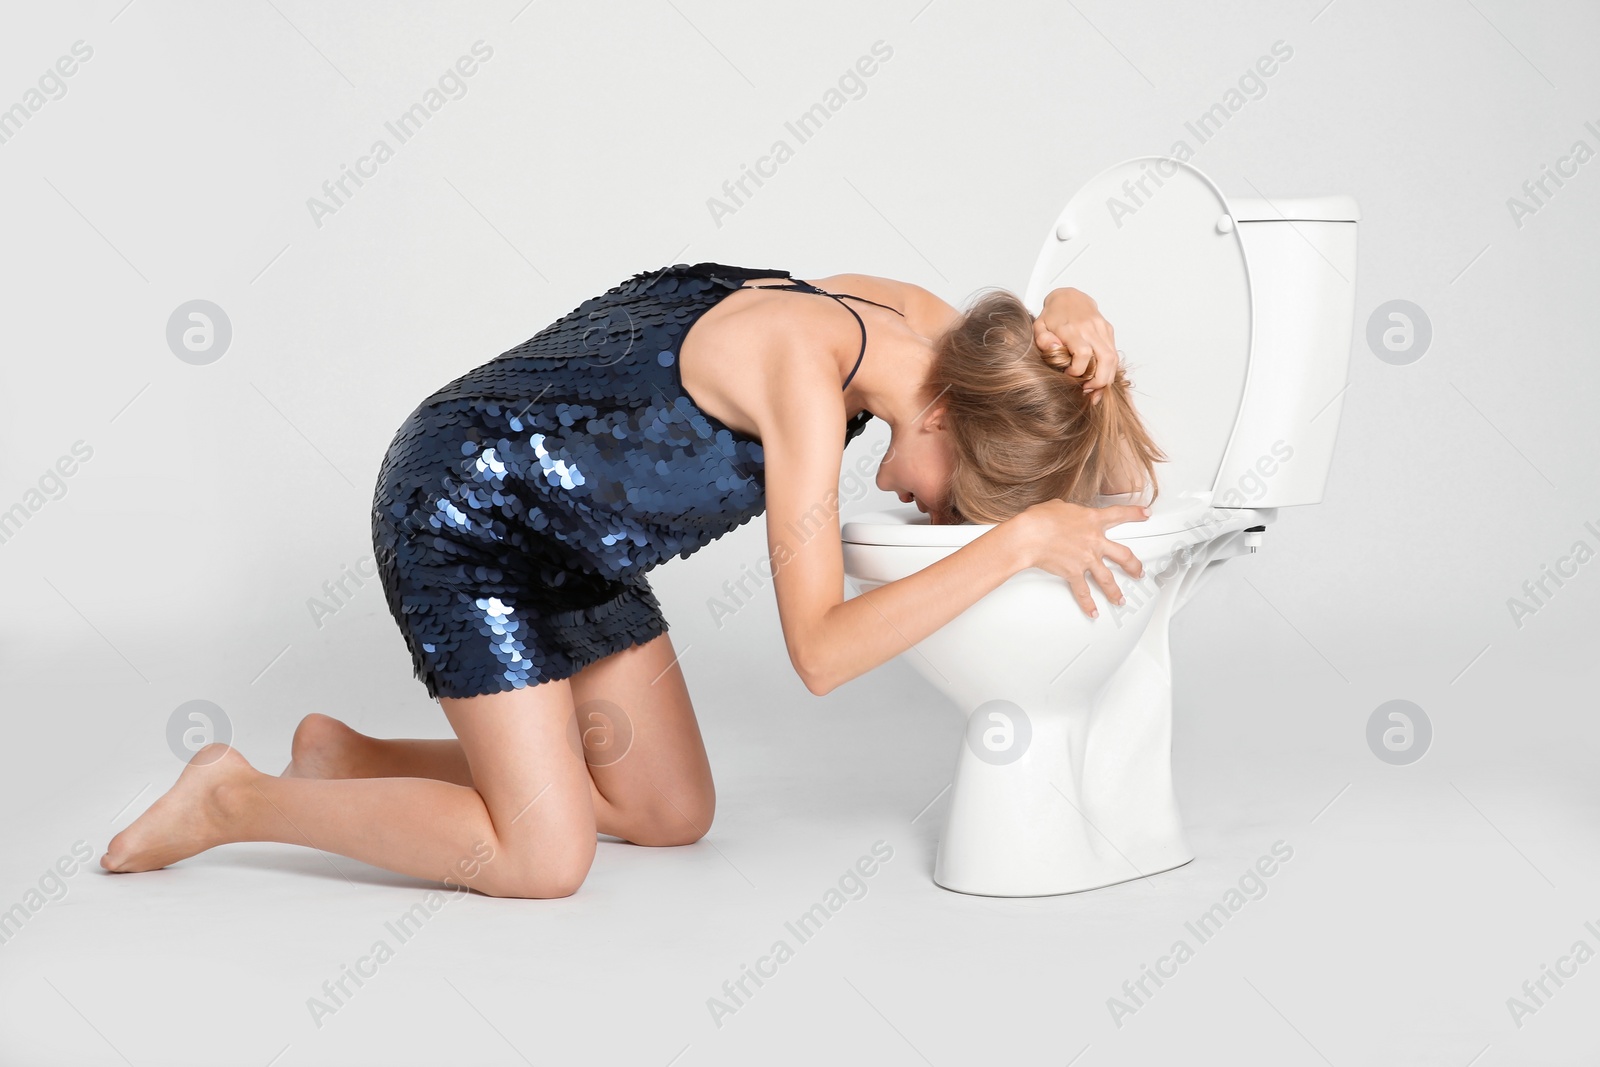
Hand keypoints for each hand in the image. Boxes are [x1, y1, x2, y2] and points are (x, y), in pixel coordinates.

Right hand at [1014, 499, 1147, 617]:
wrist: (1029, 536)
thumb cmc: (1039, 519)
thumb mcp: (1058, 506)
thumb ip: (1070, 513)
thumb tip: (1066, 515)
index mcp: (1092, 520)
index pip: (1120, 514)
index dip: (1135, 513)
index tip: (1145, 514)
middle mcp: (1094, 541)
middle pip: (1123, 555)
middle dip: (1134, 565)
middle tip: (1139, 571)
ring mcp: (1086, 559)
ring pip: (1108, 579)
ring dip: (1116, 592)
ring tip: (1120, 599)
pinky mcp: (1074, 573)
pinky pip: (1083, 592)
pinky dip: (1088, 604)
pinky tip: (1093, 611)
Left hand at [1035, 288, 1119, 404]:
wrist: (1070, 297)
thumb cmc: (1053, 315)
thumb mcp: (1039, 326)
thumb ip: (1043, 339)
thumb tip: (1054, 348)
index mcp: (1072, 328)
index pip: (1083, 353)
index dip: (1078, 370)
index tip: (1069, 375)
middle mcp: (1090, 328)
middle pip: (1105, 359)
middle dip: (1099, 380)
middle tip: (1088, 391)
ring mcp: (1102, 329)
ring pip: (1113, 358)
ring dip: (1107, 378)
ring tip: (1095, 390)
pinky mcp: (1108, 331)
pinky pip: (1114, 354)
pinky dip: (1110, 370)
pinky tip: (1100, 379)